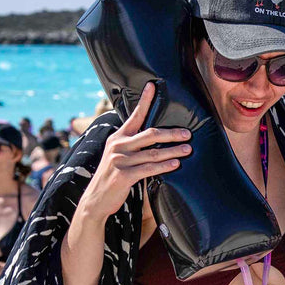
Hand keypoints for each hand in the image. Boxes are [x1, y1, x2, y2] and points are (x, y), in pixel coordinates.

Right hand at [76, 83, 189, 224]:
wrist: (96, 199)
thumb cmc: (112, 176)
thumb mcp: (118, 155)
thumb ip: (132, 145)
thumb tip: (155, 138)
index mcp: (118, 137)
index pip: (134, 115)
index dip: (144, 100)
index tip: (152, 85)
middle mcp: (118, 145)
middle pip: (150, 134)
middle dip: (171, 133)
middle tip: (187, 134)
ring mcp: (120, 160)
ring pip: (153, 153)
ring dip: (173, 151)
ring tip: (188, 150)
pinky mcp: (124, 175)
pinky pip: (149, 169)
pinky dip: (165, 167)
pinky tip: (176, 164)